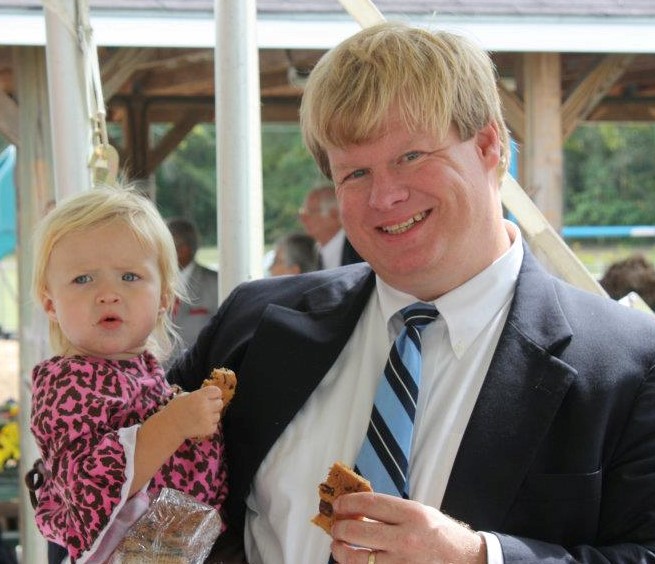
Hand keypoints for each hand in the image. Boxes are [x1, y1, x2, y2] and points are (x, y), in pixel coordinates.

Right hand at [163, 386, 222, 440]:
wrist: (169, 427)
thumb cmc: (175, 410)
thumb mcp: (184, 396)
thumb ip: (198, 395)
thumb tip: (209, 396)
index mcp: (200, 396)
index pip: (217, 391)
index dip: (214, 394)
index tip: (210, 397)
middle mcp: (205, 406)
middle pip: (220, 403)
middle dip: (214, 405)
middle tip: (205, 408)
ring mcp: (208, 419)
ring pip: (218, 415)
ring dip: (212, 416)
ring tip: (200, 418)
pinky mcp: (208, 429)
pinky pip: (215, 425)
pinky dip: (209, 426)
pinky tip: (199, 425)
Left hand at [329, 492, 485, 563]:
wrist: (467, 561)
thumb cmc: (442, 535)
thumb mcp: (421, 512)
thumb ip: (392, 510)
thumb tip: (360, 507)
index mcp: (412, 514)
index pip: (369, 504)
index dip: (348, 502)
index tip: (338, 504)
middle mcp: (405, 538)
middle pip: (358, 531)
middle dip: (340, 527)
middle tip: (336, 526)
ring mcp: (402, 563)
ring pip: (358, 558)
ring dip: (341, 551)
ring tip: (338, 545)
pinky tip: (354, 559)